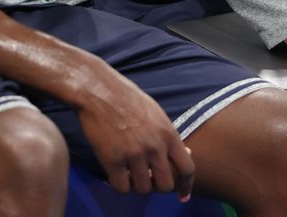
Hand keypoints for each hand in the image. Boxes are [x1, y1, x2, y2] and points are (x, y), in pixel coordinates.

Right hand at [72, 61, 195, 200]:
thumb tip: (185, 153)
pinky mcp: (112, 160)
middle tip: (149, 180)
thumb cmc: (128, 99)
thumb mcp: (157, 114)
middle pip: (166, 185)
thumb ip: (169, 136)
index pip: (187, 169)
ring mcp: (133, 154)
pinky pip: (122, 188)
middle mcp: (155, 147)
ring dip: (138, 186)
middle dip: (158, 186)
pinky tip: (116, 174)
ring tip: (130, 175)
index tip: (182, 195)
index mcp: (168, 134)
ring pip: (144, 189)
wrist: (100, 91)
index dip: (186, 186)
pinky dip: (120, 185)